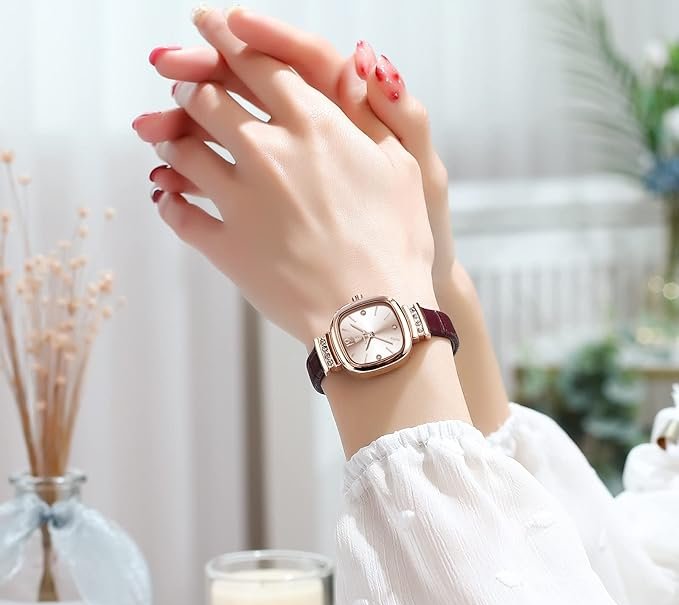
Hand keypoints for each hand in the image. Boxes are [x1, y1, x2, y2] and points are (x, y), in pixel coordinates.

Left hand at [141, 8, 435, 346]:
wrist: (370, 316)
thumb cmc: (397, 244)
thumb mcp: (405, 166)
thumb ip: (375, 112)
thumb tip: (358, 62)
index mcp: (314, 126)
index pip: (256, 62)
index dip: (226, 37)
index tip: (207, 25)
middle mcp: (268, 152)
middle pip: (209, 98)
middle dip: (192, 84)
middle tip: (184, 84)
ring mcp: (239, 200)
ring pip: (183, 151)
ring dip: (172, 138)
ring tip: (166, 137)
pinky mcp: (225, 247)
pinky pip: (179, 214)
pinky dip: (169, 201)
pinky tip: (167, 197)